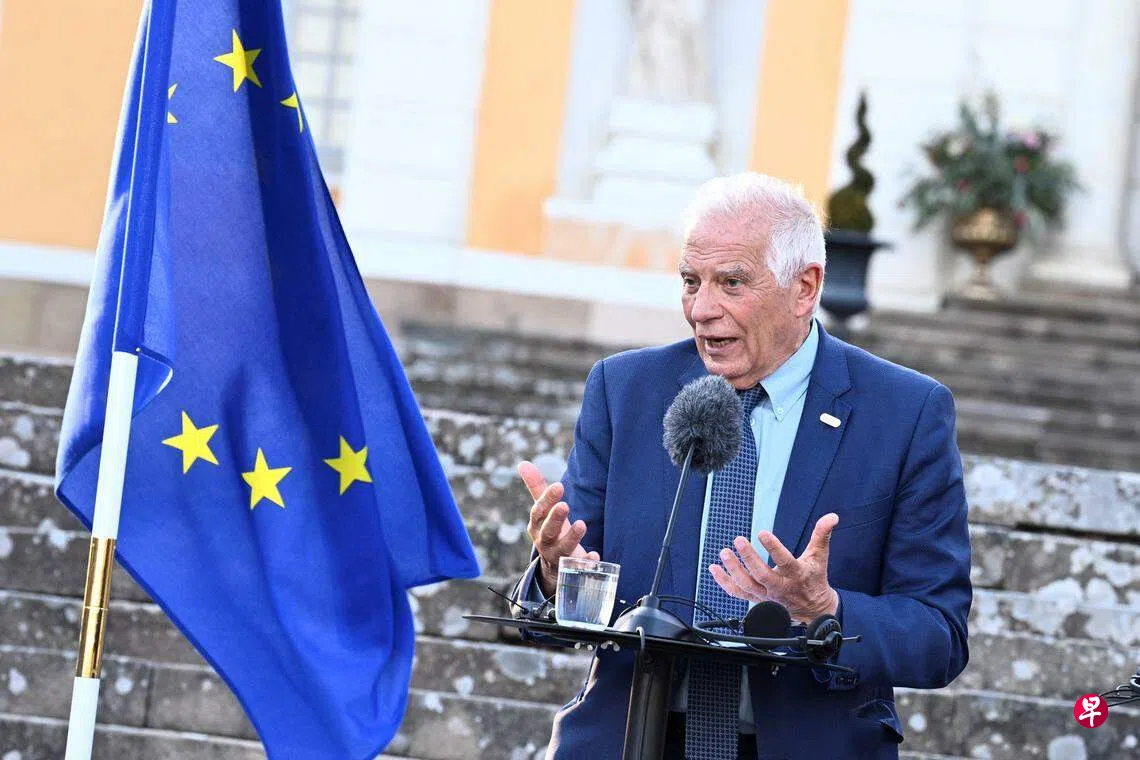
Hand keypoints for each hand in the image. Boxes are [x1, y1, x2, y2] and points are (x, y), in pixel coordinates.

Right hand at [520, 461, 597, 596]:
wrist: (554, 566)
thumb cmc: (550, 529)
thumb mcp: (542, 510)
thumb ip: (536, 487)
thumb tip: (522, 463)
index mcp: (537, 526)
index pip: (539, 512)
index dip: (547, 499)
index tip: (559, 486)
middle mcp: (545, 542)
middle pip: (548, 531)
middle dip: (555, 519)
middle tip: (565, 505)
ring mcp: (559, 556)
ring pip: (563, 548)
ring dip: (572, 538)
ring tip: (582, 524)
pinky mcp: (573, 568)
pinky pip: (579, 567)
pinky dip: (586, 563)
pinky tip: (594, 556)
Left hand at [709, 513, 839, 623]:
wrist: (813, 609)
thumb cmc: (814, 578)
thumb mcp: (820, 556)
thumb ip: (822, 535)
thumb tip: (831, 517)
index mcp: (796, 575)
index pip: (785, 561)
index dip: (774, 548)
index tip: (762, 533)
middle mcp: (780, 587)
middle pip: (762, 575)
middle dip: (749, 558)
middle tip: (738, 541)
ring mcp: (767, 595)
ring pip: (747, 585)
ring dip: (733, 570)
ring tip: (724, 553)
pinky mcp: (757, 599)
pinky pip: (738, 593)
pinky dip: (724, 582)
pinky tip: (714, 569)